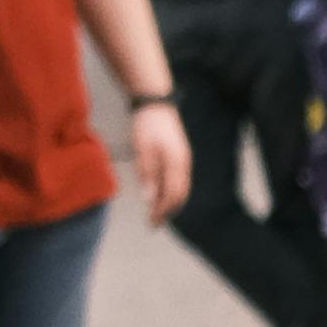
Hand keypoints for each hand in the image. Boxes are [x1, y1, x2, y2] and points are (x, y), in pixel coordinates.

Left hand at [129, 97, 193, 221]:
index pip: (172, 195)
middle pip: (179, 194)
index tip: (152, 222)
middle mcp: (183, 164)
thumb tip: (150, 199)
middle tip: (154, 223)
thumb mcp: (143, 150)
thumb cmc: (147, 125)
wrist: (155, 103)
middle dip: (167, 210)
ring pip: (180, 188)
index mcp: (176, 163)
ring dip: (168, 202)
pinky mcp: (178, 155)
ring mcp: (182, 159)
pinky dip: (169, 191)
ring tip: (156, 212)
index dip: (162, 211)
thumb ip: (148, 175)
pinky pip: (177, 179)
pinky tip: (159, 194)